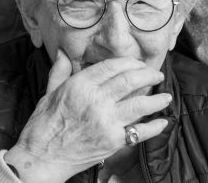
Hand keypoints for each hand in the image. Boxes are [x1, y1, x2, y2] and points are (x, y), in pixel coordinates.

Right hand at [5, 49, 170, 182]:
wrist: (41, 157)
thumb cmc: (43, 125)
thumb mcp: (48, 93)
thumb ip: (59, 71)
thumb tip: (63, 52)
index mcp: (79, 85)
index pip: (111, 66)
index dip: (129, 62)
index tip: (138, 63)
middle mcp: (95, 100)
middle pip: (130, 81)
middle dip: (148, 75)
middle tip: (156, 76)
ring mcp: (106, 121)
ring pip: (140, 104)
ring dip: (157, 99)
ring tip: (166, 97)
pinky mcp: (113, 141)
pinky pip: (140, 132)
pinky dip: (154, 127)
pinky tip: (162, 122)